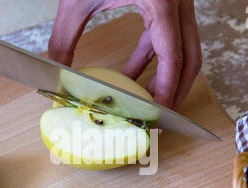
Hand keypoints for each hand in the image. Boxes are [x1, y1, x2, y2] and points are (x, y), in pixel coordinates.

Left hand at [49, 0, 201, 109]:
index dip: (169, 90)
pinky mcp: (169, 4)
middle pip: (192, 59)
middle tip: (159, 117)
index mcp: (162, 1)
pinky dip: (153, 60)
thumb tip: (56, 71)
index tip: (158, 114)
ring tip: (143, 101)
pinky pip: (168, 40)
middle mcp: (178, 4)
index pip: (175, 57)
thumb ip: (65, 36)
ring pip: (185, 51)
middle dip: (177, 91)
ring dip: (166, 79)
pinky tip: (133, 75)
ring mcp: (179, 4)